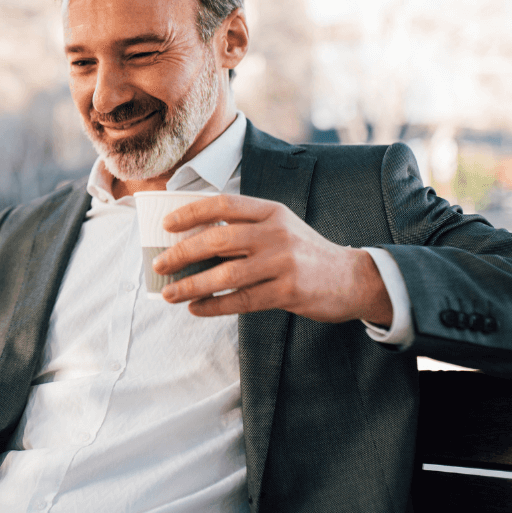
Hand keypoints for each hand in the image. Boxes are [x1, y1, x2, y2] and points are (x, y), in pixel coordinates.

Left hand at [152, 193, 391, 324]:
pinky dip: (214, 306)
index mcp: (271, 211)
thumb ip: (245, 228)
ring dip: (191, 285)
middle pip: (217, 239)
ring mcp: (283, 262)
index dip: (191, 212)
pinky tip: (196, 309)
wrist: (353, 278)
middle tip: (158, 264)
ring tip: (169, 293)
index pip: (223, 204)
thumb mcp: (280, 227)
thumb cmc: (305, 253)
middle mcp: (276, 232)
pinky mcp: (288, 291)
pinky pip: (242, 300)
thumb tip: (193, 240)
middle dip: (181, 253)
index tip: (166, 224)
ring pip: (226, 274)